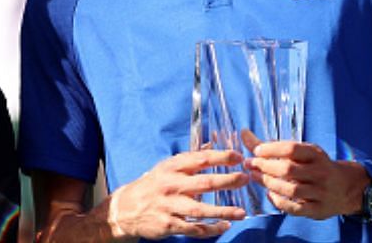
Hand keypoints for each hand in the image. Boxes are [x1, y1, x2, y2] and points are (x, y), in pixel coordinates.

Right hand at [105, 149, 247, 239]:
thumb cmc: (152, 185)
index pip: (199, 159)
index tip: (238, 156)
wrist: (126, 209)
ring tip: (241, 212)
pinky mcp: (168, 225)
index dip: (220, 156)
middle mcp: (171, 185)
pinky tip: (224, 226)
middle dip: (227, 181)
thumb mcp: (167, 167)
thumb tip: (212, 143)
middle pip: (203, 183)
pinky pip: (193, 228)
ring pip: (200, 210)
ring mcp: (169, 206)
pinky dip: (210, 229)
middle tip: (245, 179)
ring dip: (222, 211)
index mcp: (172, 168)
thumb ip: (191, 158)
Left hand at [241, 130, 364, 219]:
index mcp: (316, 154)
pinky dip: (278, 201)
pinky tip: (269, 193)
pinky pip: (295, 208)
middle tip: (250, 165)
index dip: (270, 149)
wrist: (346, 188)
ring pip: (291, 190)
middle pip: (288, 170)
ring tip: (256, 177)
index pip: (291, 148)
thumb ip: (270, 146)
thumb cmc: (314, 166)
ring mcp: (321, 192)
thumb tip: (243, 133)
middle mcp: (321, 172)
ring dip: (269, 183)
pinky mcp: (318, 210)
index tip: (256, 151)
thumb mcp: (299, 153)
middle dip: (265, 167)